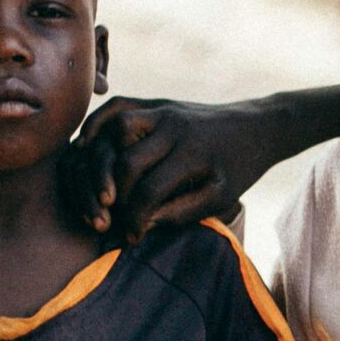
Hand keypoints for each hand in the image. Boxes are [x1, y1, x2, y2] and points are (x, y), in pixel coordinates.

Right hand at [65, 96, 275, 242]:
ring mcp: (162, 110)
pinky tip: (85, 147)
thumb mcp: (220, 198)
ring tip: (102, 191)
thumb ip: (182, 212)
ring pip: (116, 127)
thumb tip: (142, 221)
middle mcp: (175, 127)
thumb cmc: (237, 170)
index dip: (135, 219)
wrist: (255, 128)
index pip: (149, 191)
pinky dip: (96, 123)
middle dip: (114, 197)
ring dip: (102, 160)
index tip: (134, 237)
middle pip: (127, 162)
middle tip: (114, 219)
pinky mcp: (155, 103)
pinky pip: (117, 106)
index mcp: (194, 154)